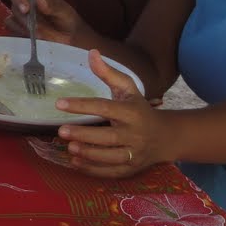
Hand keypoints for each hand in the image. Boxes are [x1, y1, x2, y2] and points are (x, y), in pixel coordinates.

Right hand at [7, 0, 80, 43]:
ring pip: (11, 21)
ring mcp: (20, 20)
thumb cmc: (67, 20)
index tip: (26, 10)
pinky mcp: (19, 32)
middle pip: (13, 7)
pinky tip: (33, 39)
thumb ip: (52, 6)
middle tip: (37, 28)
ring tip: (39, 35)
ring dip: (23, 28)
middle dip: (24, 18)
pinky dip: (21, 35)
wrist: (71, 38)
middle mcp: (24, 5)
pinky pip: (13, 33)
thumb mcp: (64, 12)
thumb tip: (39, 0)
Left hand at [54, 51, 164, 178]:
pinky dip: (93, 170)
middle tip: (61, 131)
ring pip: (111, 157)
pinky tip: (76, 162)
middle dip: (84, 134)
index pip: (105, 108)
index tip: (60, 103)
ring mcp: (134, 153)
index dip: (82, 105)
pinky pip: (111, 172)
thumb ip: (109, 73)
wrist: (166, 137)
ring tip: (69, 147)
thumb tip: (91, 53)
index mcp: (132, 112)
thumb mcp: (128, 89)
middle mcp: (135, 134)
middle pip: (109, 137)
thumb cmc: (139, 109)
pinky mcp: (131, 169)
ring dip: (89, 153)